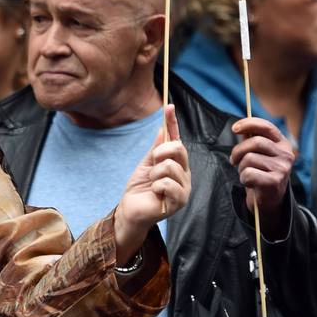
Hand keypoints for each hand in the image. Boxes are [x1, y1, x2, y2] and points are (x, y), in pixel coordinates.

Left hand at [113, 104, 190, 263]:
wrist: (131, 210)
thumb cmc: (140, 189)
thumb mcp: (147, 163)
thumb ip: (157, 147)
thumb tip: (163, 127)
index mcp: (178, 165)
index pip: (177, 140)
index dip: (172, 123)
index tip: (169, 106)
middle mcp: (185, 175)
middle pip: (178, 149)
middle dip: (159, 153)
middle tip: (152, 164)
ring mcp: (184, 189)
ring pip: (170, 166)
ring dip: (154, 174)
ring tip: (153, 184)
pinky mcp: (179, 201)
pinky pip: (166, 183)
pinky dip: (156, 186)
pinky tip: (155, 194)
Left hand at [230, 117, 293, 229]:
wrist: (269, 199)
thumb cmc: (260, 172)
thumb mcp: (258, 153)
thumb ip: (250, 139)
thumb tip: (239, 127)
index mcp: (282, 144)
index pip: (267, 127)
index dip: (249, 124)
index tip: (234, 128)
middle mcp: (286, 154)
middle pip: (255, 142)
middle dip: (238, 151)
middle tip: (233, 160)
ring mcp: (283, 168)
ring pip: (250, 158)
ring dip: (241, 167)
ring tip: (246, 173)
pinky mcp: (276, 182)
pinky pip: (249, 173)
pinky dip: (244, 178)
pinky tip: (250, 183)